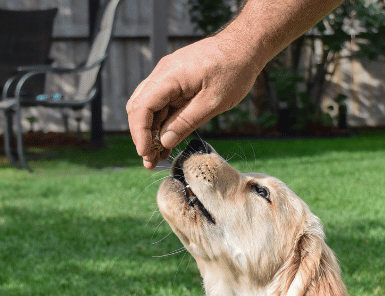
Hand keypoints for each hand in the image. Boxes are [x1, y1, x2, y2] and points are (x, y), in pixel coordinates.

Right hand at [126, 35, 260, 168]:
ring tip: (157, 157)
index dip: (140, 133)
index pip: (141, 107)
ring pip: (149, 107)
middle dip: (142, 136)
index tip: (146, 153)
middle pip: (139, 108)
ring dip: (151, 131)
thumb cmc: (234, 69)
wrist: (246, 45)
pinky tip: (167, 142)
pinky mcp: (176, 80)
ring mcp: (168, 76)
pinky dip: (163, 122)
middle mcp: (163, 73)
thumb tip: (164, 141)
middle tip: (150, 161)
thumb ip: (186, 122)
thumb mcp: (213, 102)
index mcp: (169, 76)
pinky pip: (163, 103)